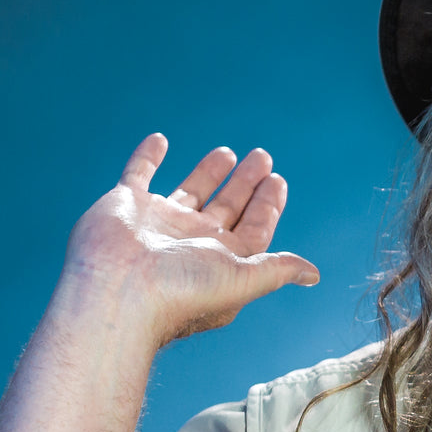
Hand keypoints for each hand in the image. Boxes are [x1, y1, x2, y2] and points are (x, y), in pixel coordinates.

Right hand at [58, 134, 319, 348]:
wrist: (117, 292)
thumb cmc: (182, 291)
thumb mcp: (243, 279)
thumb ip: (276, 269)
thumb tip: (314, 274)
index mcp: (221, 260)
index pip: (253, 229)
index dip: (268, 206)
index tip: (278, 183)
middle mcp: (191, 242)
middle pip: (226, 207)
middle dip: (246, 184)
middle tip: (263, 158)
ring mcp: (158, 222)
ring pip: (190, 190)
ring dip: (209, 172)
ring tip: (229, 152)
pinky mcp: (126, 204)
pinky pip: (138, 174)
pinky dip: (147, 157)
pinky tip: (160, 140)